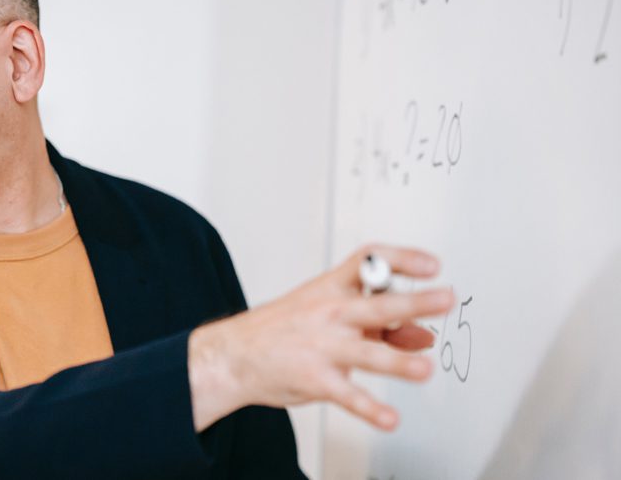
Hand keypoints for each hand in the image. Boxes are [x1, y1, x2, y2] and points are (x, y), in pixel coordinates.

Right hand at [188, 246, 454, 431]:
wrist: (235, 354)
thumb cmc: (284, 328)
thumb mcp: (326, 311)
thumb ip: (377, 323)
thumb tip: (422, 335)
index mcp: (331, 288)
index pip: (370, 263)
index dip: (403, 260)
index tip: (432, 265)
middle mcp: (330, 313)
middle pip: (377, 305)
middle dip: (413, 303)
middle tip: (444, 299)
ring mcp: (322, 346)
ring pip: (367, 352)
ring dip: (398, 361)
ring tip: (424, 368)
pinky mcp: (316, 379)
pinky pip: (348, 395)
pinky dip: (370, 410)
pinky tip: (389, 419)